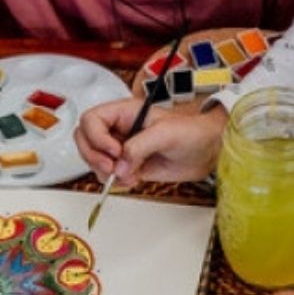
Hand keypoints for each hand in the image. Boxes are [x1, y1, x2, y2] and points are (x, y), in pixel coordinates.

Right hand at [75, 98, 227, 185]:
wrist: (208, 151)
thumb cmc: (193, 132)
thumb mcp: (166, 133)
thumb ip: (140, 146)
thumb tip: (120, 164)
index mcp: (125, 112)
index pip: (91, 119)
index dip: (96, 137)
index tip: (114, 151)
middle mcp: (120, 129)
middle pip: (84, 140)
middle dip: (94, 156)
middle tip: (113, 167)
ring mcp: (123, 149)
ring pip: (93, 160)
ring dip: (104, 172)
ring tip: (129, 174)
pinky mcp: (129, 166)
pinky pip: (108, 175)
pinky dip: (116, 182)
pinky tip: (134, 179)